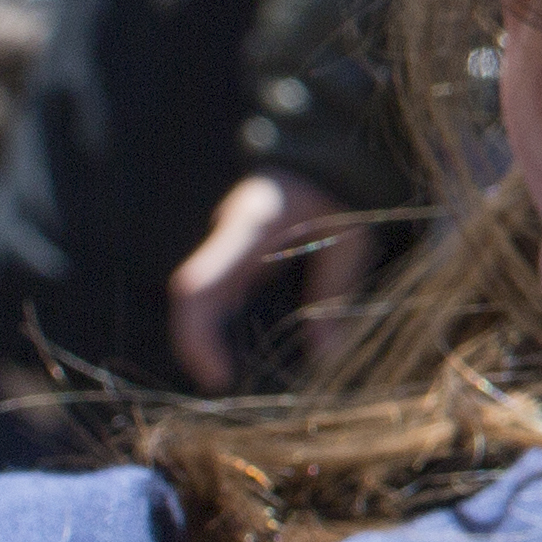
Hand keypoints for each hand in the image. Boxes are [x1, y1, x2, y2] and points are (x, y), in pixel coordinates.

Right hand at [169, 169, 381, 391]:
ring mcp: (225, 243)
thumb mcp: (351, 241)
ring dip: (206, 339)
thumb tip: (326, 356)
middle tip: (225, 387)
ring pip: (198, 298)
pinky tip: (237, 351)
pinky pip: (215, 293)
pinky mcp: (232, 251)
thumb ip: (336, 293)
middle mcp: (225, 236)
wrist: (326, 155)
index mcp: (249, 228)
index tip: (217, 378)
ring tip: (231, 377)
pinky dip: (219, 324)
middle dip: (197, 347)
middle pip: (190, 298)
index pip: (197, 287)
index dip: (195, 337)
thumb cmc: (341, 193)